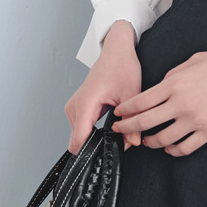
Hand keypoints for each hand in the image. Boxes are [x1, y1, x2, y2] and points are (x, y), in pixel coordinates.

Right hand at [64, 20, 143, 153]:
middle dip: (97, 146)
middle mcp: (75, 106)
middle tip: (119, 141)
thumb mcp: (132, 93)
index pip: (79, 139)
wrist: (115, 50)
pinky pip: (81, 129)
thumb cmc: (121, 65)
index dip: (91, 152)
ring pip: (79, 137)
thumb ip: (132, 120)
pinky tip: (110, 126)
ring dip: (96, 139)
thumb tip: (133, 143)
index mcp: (86, 102)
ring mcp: (74, 107)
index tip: (106, 156)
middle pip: (78, 141)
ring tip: (117, 130)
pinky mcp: (77, 108)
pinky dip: (94, 132)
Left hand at [111, 39, 206, 156]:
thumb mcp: (194, 60)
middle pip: (144, 123)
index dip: (125, 110)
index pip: (139, 101)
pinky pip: (185, 148)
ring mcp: (195, 120)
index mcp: (175, 84)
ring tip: (146, 141)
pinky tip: (169, 148)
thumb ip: (173, 75)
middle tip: (120, 130)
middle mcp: (181, 104)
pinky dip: (173, 150)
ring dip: (150, 142)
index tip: (118, 114)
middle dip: (127, 128)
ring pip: (162, 140)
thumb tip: (159, 87)